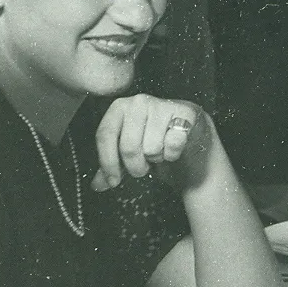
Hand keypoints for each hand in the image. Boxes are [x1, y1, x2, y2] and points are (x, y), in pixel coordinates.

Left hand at [91, 96, 213, 191]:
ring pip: (152, 147)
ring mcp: (164, 105)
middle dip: (136, 166)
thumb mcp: (129, 155)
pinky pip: (173, 145)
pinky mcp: (187, 113)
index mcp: (120, 106)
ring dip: (157, 158)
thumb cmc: (156, 144)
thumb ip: (111, 167)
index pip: (105, 134)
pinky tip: (175, 148)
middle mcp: (140, 101)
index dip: (107, 162)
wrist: (191, 139)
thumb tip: (96, 185)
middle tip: (143, 167)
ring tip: (160, 152)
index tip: (113, 182)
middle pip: (128, 146)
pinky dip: (173, 154)